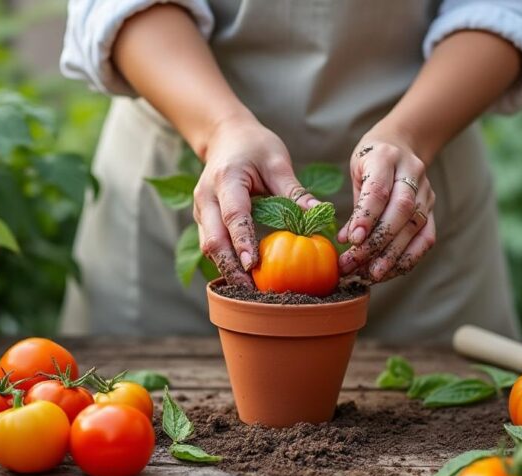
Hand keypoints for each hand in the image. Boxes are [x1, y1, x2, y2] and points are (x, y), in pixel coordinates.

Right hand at [194, 114, 316, 285]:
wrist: (225, 136)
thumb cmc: (255, 146)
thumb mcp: (277, 161)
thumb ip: (294, 192)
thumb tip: (320, 216)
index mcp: (226, 179)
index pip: (233, 215)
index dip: (242, 241)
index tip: (251, 265)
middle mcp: (206, 197)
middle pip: (213, 239)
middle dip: (230, 268)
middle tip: (252, 292)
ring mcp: (201, 210)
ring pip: (208, 247)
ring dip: (226, 270)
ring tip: (249, 293)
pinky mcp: (203, 219)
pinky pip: (211, 245)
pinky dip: (225, 262)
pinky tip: (243, 279)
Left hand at [337, 128, 436, 281]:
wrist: (402, 144)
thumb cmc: (371, 162)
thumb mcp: (357, 173)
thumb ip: (355, 206)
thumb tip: (346, 241)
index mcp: (386, 156)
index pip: (379, 190)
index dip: (366, 217)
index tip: (351, 241)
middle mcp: (412, 172)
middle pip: (400, 211)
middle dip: (377, 242)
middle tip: (354, 264)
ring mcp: (426, 191)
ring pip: (415, 227)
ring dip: (392, 256)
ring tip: (371, 274)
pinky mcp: (433, 208)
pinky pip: (426, 238)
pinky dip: (408, 258)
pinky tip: (390, 271)